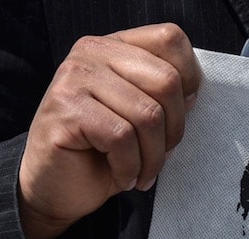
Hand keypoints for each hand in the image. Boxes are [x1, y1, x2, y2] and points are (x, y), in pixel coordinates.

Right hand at [18, 23, 200, 238]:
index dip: (190, 80)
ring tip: (142, 173)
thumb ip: (165, 100)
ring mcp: (74, 78)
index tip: (179, 116)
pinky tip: (123, 177)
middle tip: (160, 156)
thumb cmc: (103, 155)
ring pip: (148, 115)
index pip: (170, 40)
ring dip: (153, 157)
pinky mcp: (65, 109)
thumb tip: (193, 94)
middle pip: (167, 81)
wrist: (55, 187)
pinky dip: (130, 166)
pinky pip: (122, 137)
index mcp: (115, 47)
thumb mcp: (142, 122)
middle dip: (174, 130)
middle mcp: (91, 52)